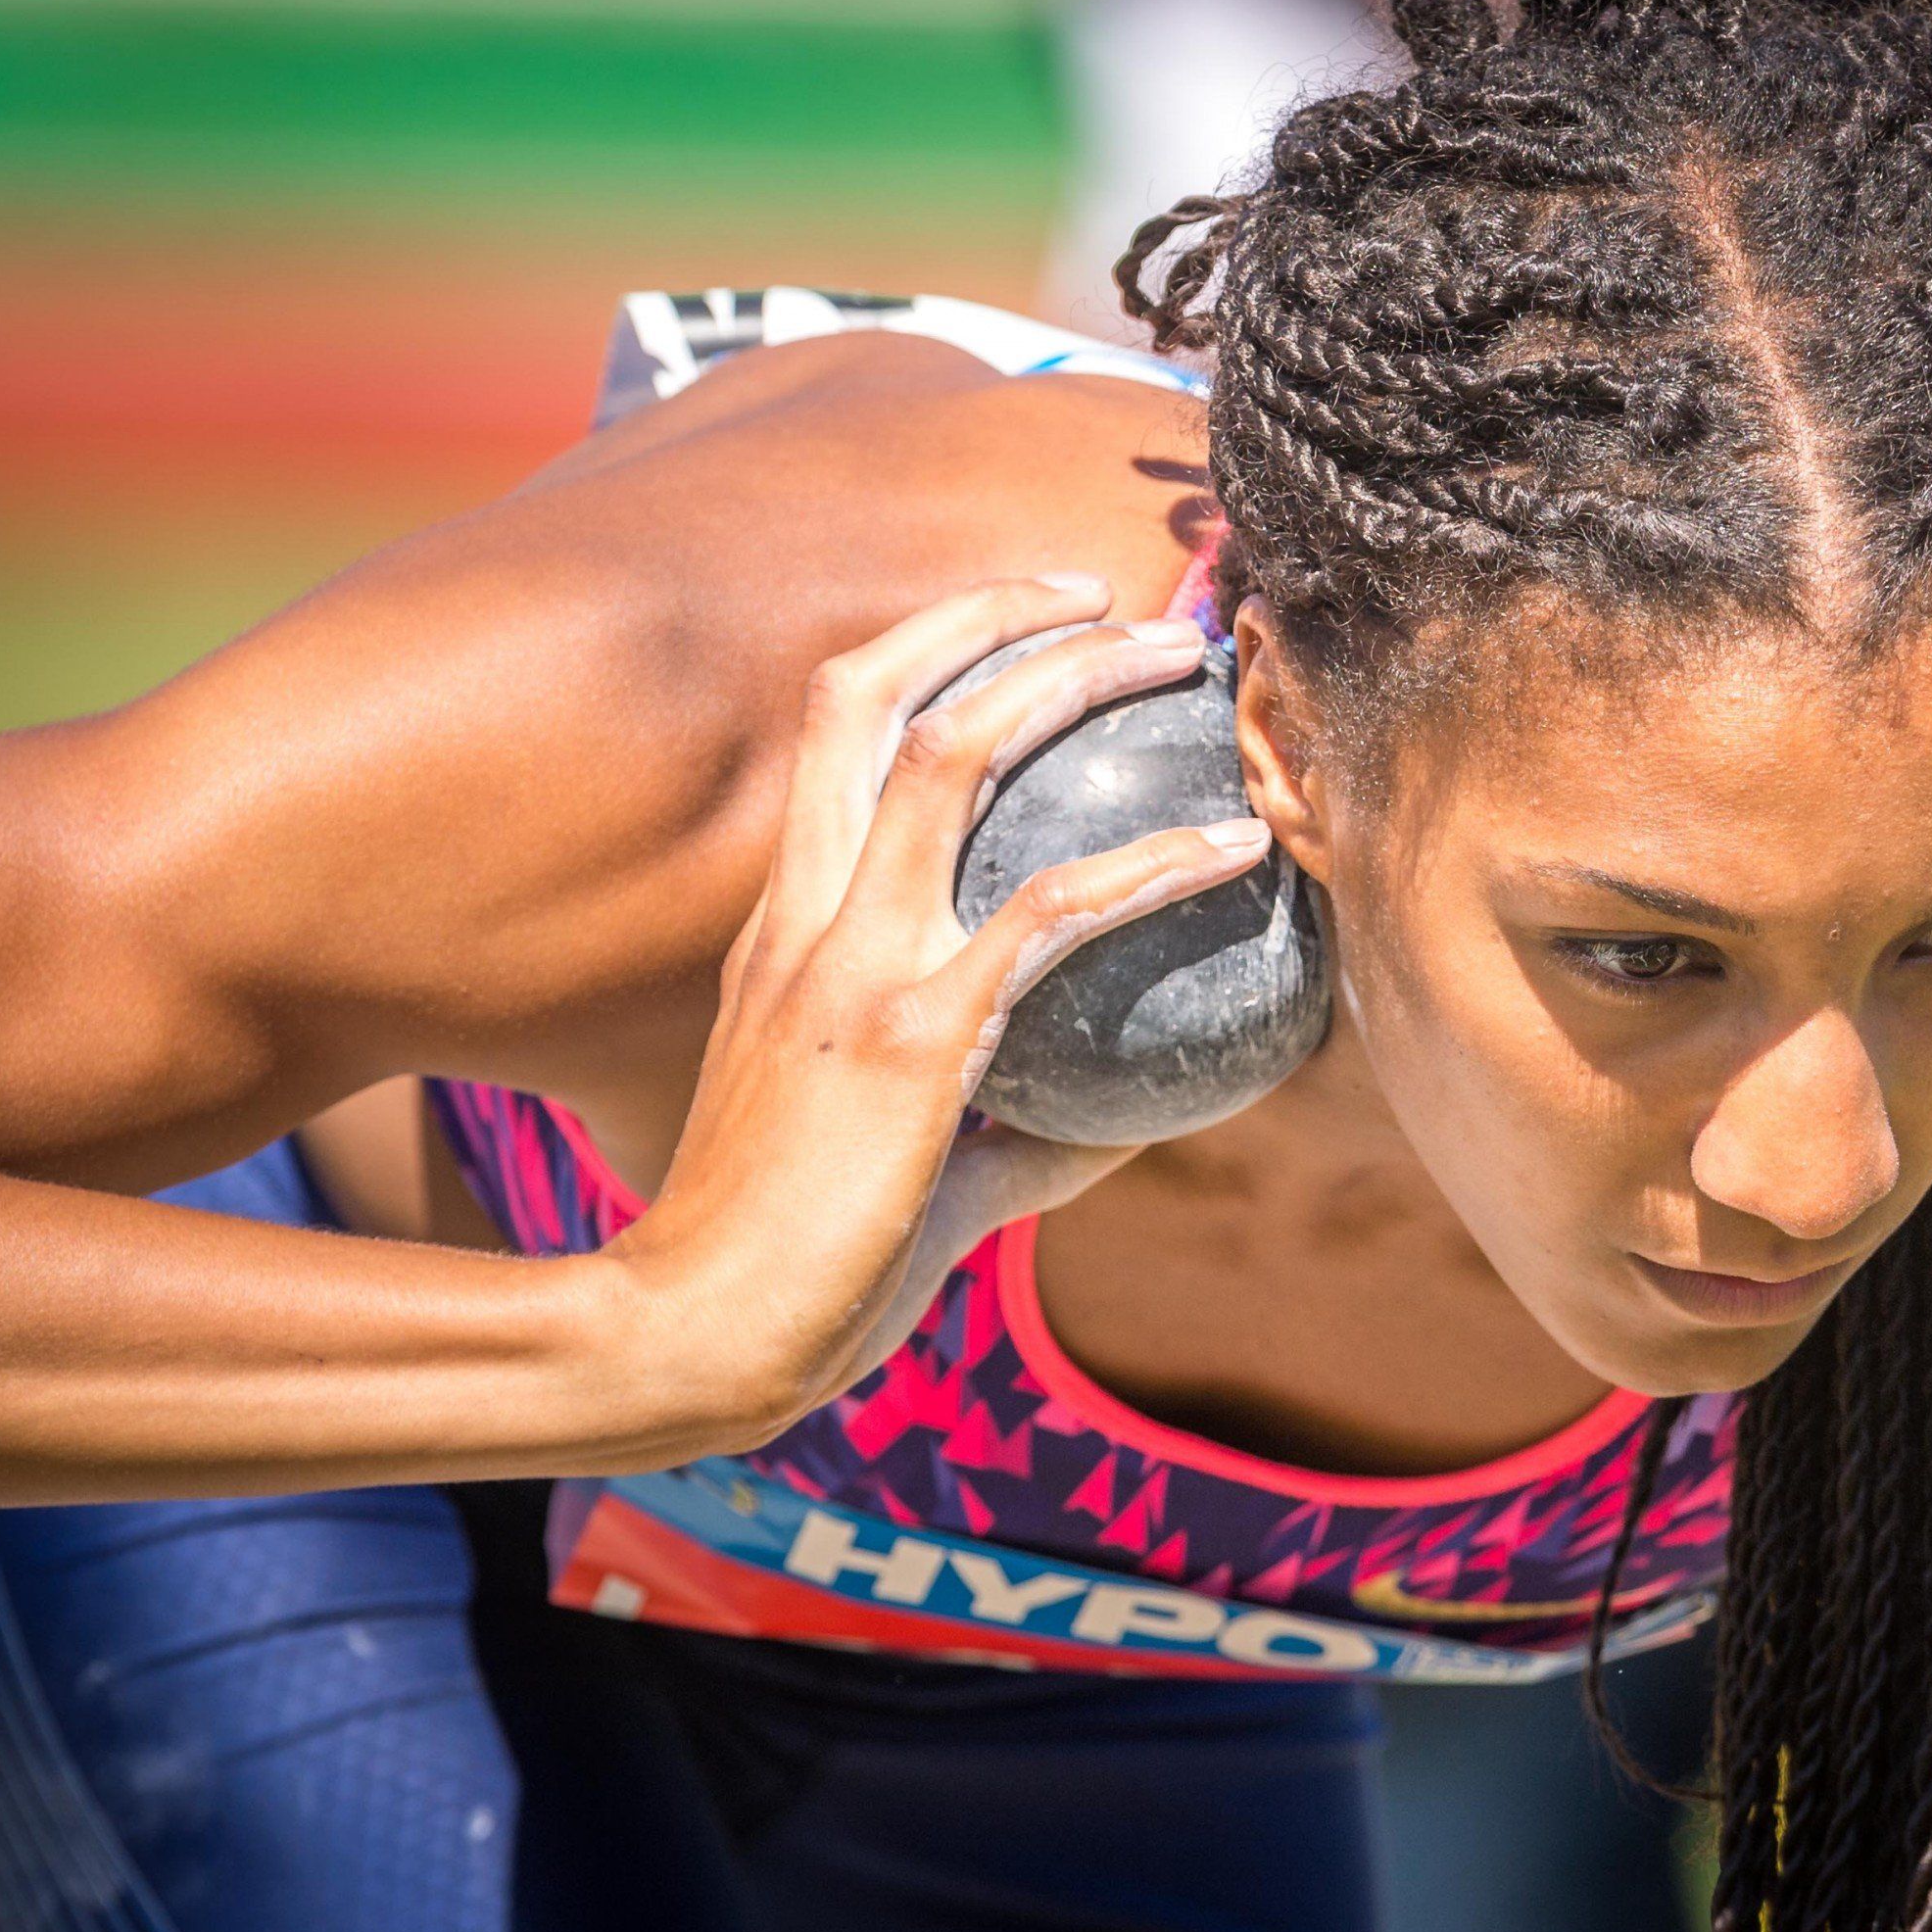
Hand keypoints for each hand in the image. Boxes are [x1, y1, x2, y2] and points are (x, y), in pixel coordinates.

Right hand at [605, 574, 1264, 1451]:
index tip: (1026, 623)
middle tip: (1105, 596)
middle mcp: (806, 919)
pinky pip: (1050, 913)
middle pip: (872, 693)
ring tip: (1175, 658)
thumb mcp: (904, 1173)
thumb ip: (1006, 1143)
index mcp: (784, 933)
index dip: (927, 653)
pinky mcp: (913, 1036)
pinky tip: (1239, 851)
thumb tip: (1105, 1137)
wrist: (692, 1334)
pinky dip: (1153, 863)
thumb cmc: (786, 1270)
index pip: (836, 739)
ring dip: (1069, 681)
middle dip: (987, 615)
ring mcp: (852, 966)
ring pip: (954, 755)